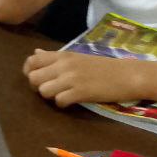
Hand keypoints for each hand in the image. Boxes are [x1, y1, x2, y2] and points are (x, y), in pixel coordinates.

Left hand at [23, 49, 142, 107]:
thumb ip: (54, 57)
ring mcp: (71, 79)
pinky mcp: (80, 92)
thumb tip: (35, 52)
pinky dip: (62, 104)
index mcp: (61, 55)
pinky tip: (71, 102)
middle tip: (49, 90)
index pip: (32, 60)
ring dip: (50, 96)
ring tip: (61, 96)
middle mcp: (63, 65)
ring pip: (44, 90)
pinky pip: (59, 101)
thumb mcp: (76, 57)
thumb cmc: (102, 67)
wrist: (127, 75)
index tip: (37, 79)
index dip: (29, 72)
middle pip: (33, 78)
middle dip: (37, 87)